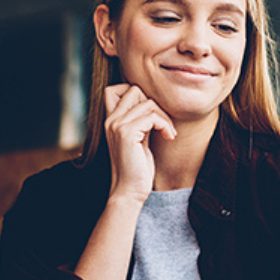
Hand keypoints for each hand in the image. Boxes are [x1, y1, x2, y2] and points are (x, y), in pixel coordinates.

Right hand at [103, 84, 176, 202]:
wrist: (128, 191)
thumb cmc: (136, 168)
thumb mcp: (138, 139)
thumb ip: (140, 121)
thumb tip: (153, 103)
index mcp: (110, 120)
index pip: (115, 88)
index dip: (136, 94)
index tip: (150, 114)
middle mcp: (110, 120)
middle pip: (134, 90)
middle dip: (155, 104)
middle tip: (163, 123)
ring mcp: (117, 125)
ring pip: (148, 102)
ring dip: (164, 117)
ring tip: (168, 132)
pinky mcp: (127, 133)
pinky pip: (152, 116)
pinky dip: (165, 125)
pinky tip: (169, 137)